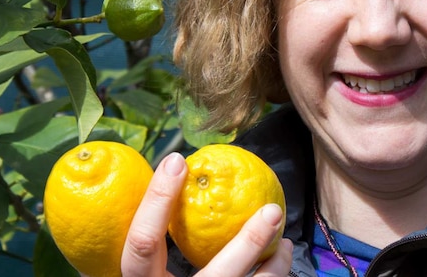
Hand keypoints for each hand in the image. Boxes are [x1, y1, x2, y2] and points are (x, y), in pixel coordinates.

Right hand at [120, 152, 292, 276]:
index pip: (141, 245)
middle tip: (273, 210)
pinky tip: (279, 264)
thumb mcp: (143, 276)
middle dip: (250, 242)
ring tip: (285, 242)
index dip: (156, 201)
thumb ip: (146, 251)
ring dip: (275, 265)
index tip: (177, 161)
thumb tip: (164, 183)